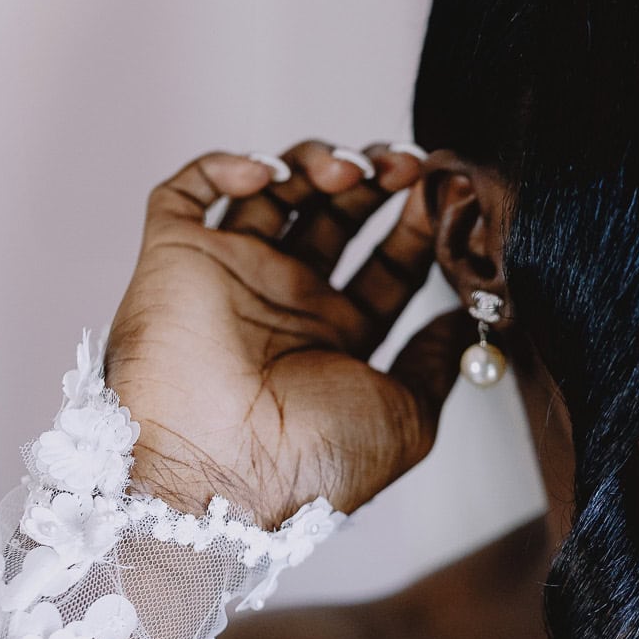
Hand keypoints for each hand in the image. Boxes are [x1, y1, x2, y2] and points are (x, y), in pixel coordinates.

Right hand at [102, 140, 476, 526]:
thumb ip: (435, 361)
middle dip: (377, 181)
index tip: (451, 192)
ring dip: (316, 163)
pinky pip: (187, 191)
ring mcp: (231, 278)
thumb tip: (463, 317)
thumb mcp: (407, 416)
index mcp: (339, 340)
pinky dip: (226, 164)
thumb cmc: (315, 464)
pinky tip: (272, 174)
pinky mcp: (175, 258)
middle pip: (338, 216)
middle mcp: (286, 304)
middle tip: (408, 165)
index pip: (388, 263)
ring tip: (350, 172)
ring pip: (273, 190)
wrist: (223, 476)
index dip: (420, 224)